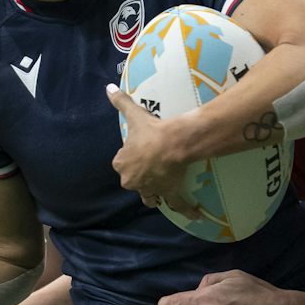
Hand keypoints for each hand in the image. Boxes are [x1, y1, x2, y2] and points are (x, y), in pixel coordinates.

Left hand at [106, 83, 200, 215]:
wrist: (171, 142)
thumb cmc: (150, 130)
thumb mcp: (134, 115)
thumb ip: (120, 102)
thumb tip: (108, 88)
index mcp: (121, 163)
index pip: (121, 163)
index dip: (130, 157)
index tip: (139, 150)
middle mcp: (132, 180)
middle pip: (134, 181)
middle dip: (140, 177)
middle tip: (152, 166)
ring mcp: (150, 188)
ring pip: (149, 196)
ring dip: (153, 194)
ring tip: (160, 192)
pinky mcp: (168, 192)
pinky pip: (177, 204)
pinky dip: (187, 210)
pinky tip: (196, 215)